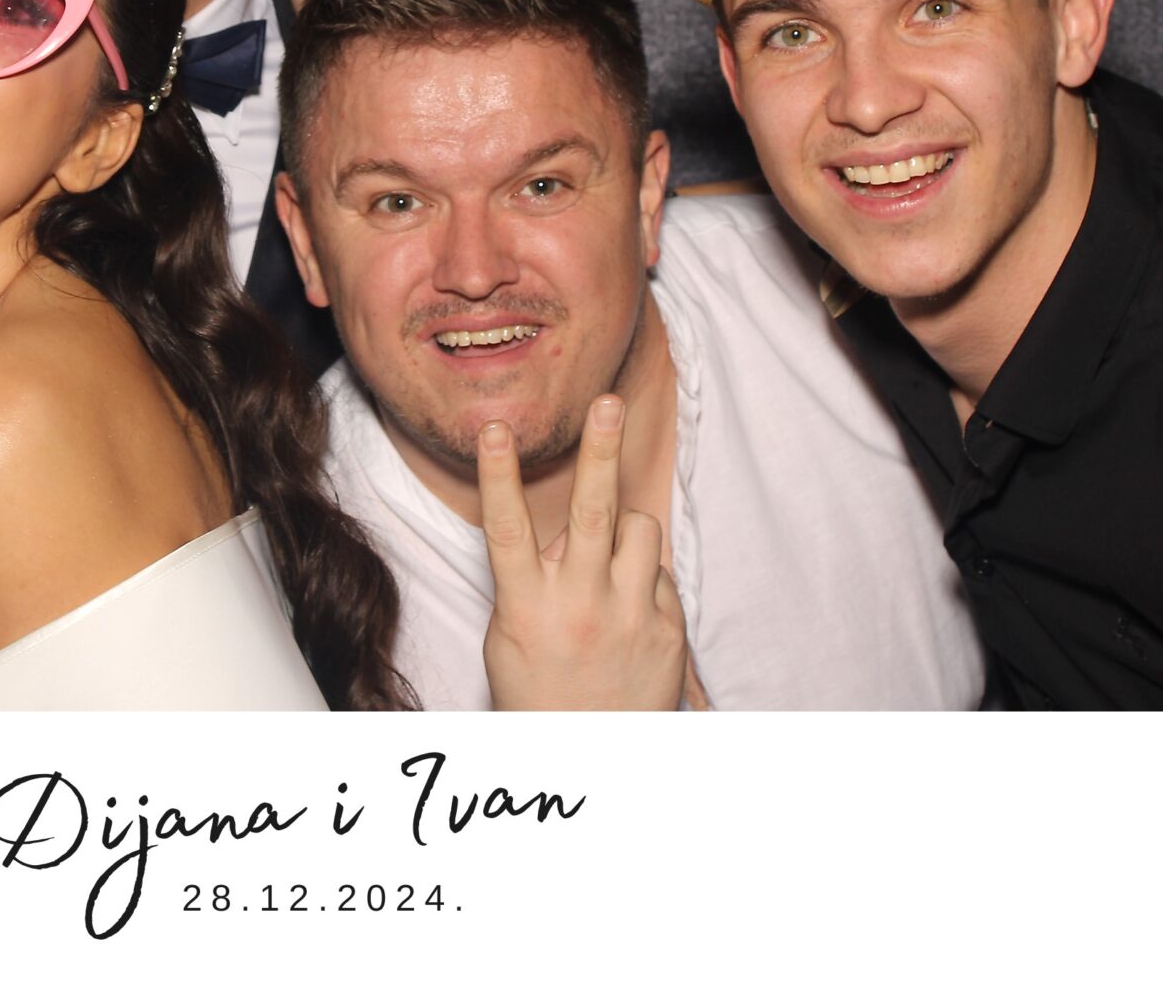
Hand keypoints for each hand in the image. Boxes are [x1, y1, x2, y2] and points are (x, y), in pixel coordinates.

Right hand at [478, 395, 692, 710]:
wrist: (591, 759)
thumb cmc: (538, 690)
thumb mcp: (511, 636)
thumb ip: (530, 579)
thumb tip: (560, 533)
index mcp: (528, 608)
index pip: (508, 530)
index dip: (500, 475)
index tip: (495, 429)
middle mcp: (581, 607)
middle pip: (592, 513)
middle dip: (601, 451)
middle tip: (608, 403)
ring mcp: (628, 617)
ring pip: (637, 528)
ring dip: (620, 528)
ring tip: (604, 562)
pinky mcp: (667, 628)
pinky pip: (657, 570)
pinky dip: (640, 577)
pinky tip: (626, 612)